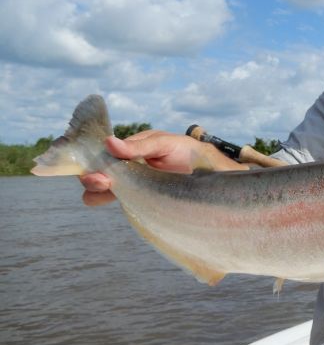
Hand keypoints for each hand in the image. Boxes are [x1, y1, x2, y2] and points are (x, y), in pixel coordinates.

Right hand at [80, 130, 244, 205]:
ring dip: (98, 193)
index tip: (98, 174)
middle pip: (97, 176)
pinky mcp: (142, 199)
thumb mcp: (164, 143)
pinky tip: (122, 201)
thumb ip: (139, 146)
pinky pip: (123, 202)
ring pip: (104, 192)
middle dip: (93, 181)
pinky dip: (117, 202)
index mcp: (129, 151)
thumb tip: (109, 142)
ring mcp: (133, 184)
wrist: (210, 170)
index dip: (93, 166)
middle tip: (103, 182)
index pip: (100, 158)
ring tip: (106, 190)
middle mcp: (126, 168)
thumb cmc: (186, 151)